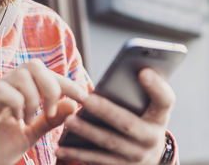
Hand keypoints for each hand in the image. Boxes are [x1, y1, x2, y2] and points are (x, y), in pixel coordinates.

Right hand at [0, 59, 87, 164]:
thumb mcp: (30, 134)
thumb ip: (50, 119)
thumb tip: (72, 103)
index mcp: (18, 89)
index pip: (46, 75)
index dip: (67, 83)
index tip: (84, 97)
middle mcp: (6, 84)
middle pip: (34, 65)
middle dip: (51, 87)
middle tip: (51, 112)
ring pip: (22, 74)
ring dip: (34, 98)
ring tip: (29, 119)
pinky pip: (4, 90)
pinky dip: (18, 105)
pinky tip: (16, 120)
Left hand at [56, 68, 175, 164]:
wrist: (149, 153)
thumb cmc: (142, 116)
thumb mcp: (148, 104)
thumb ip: (141, 88)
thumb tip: (132, 69)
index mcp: (159, 115)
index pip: (164, 100)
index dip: (156, 86)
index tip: (143, 71)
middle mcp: (152, 138)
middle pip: (127, 124)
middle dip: (106, 111)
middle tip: (86, 100)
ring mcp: (137, 156)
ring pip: (109, 143)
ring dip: (87, 132)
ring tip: (69, 121)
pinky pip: (97, 160)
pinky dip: (78, 154)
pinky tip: (61, 148)